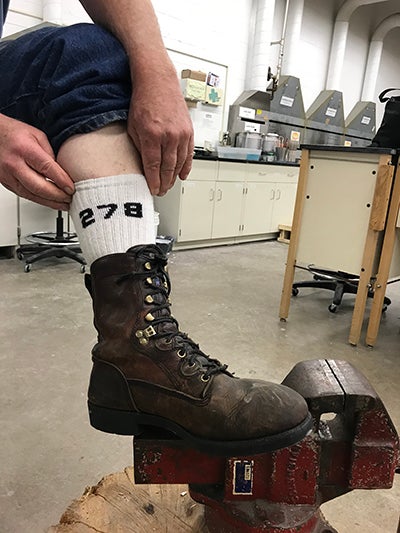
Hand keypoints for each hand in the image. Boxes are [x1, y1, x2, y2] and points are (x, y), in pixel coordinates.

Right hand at [0, 115, 74, 209]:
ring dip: (50, 202)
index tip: (72, 188)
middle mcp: (14, 164)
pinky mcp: (6, 183)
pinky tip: (50, 202)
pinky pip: (25, 195)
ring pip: (32, 195)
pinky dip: (40, 200)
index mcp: (24, 149)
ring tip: (64, 204)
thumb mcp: (38, 136)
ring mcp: (8, 176)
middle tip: (70, 198)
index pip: (47, 168)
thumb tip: (62, 172)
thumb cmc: (15, 133)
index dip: (61, 181)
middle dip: (58, 196)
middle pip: (39, 187)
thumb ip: (50, 154)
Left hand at [128, 75, 193, 195]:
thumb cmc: (144, 101)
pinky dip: (186, 167)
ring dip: (174, 177)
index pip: (153, 166)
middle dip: (164, 183)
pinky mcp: (188, 131)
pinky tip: (182, 175)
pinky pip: (189, 154)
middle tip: (161, 191)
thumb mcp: (133, 126)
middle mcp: (168, 135)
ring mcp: (181, 134)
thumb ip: (139, 147)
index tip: (152, 190)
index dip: (153, 181)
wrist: (158, 82)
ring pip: (179, 163)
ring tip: (169, 185)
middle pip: (168, 168)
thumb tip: (144, 165)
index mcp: (152, 135)